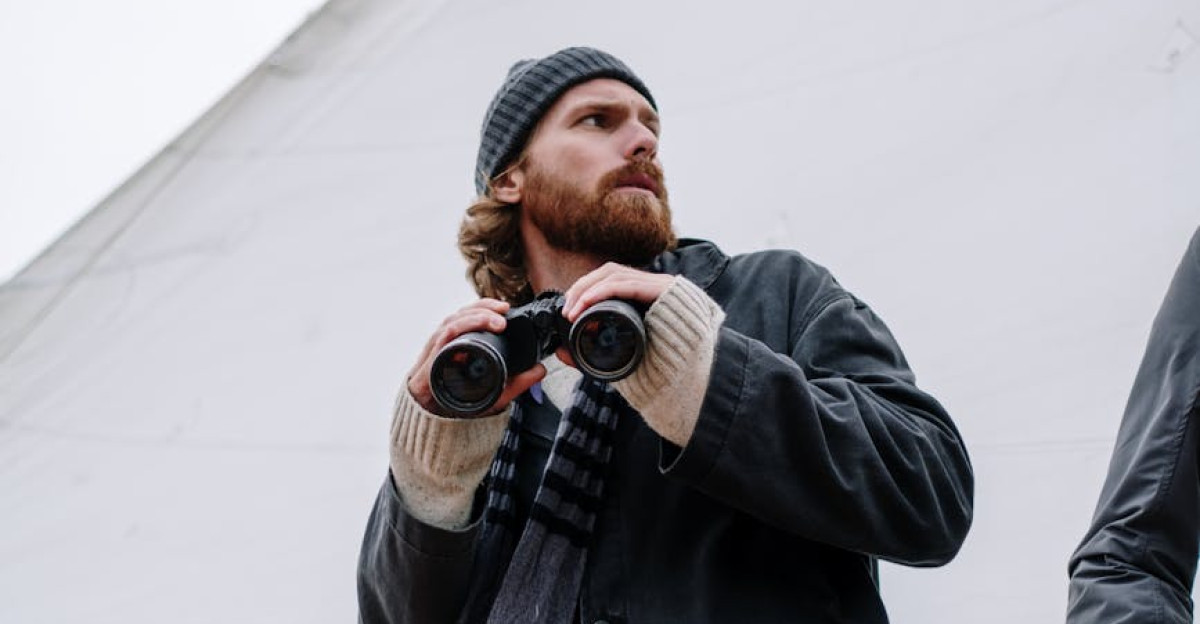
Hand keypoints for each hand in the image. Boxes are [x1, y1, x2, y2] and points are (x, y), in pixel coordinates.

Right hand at [407, 298, 545, 416]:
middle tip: (504, 310)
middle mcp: (447, 343)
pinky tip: (470, 326)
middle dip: (484, 307)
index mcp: (459, 344)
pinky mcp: (430, 360)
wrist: (434, 422)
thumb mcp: (495, 391)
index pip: (470, 316)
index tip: (506, 307)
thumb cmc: (460, 402)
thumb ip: (517, 382)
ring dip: (475, 315)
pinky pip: (442, 337)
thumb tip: (540, 370)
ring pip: (453, 321)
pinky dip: (457, 329)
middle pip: (462, 313)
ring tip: (496, 319)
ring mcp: (436, 350)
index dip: (486, 307)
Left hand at [556, 262, 673, 366]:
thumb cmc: (663, 365)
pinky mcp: (664, 291)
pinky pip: (628, 284)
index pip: (609, 279)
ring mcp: (659, 286)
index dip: (585, 288)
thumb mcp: (622, 356)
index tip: (567, 309)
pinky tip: (587, 302)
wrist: (696, 374)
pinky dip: (603, 291)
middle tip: (566, 309)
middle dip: (581, 287)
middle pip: (608, 271)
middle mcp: (651, 286)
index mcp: (642, 297)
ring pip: (614, 272)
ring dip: (588, 288)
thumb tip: (562, 354)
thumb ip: (596, 352)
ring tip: (573, 309)